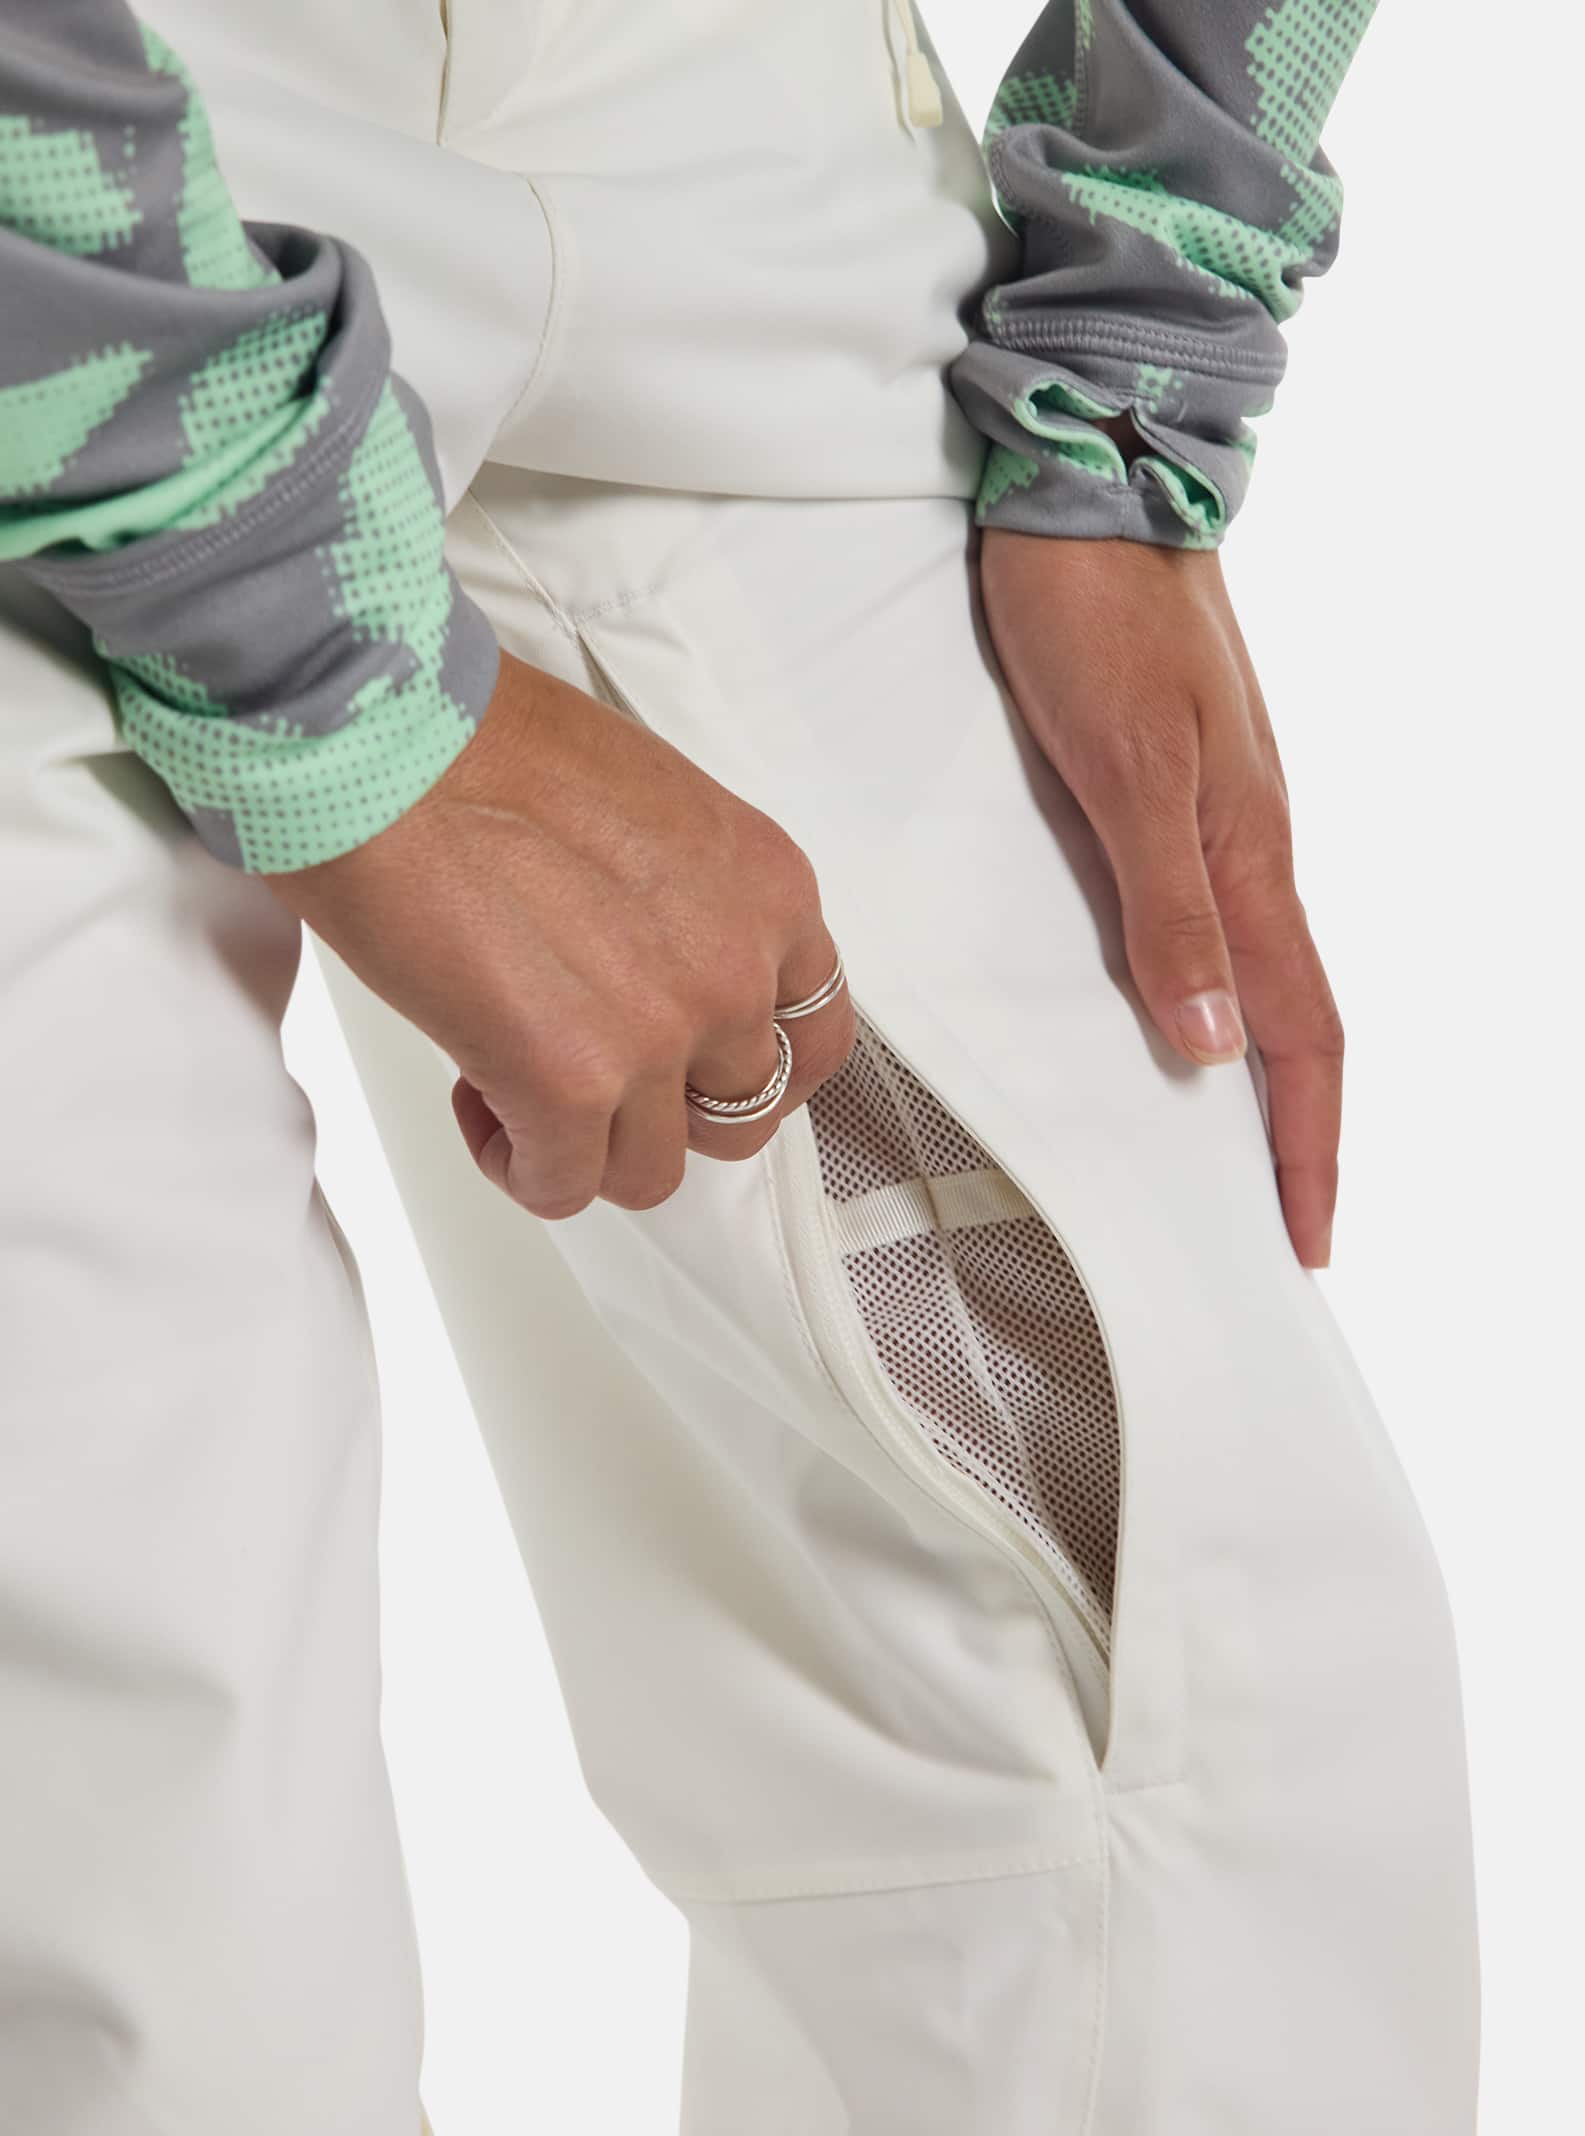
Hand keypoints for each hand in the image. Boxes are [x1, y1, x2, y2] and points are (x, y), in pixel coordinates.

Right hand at [265, 653, 854, 1216]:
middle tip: (600, 1077)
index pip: (813, 1029)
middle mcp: (733, 970)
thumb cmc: (478, 744)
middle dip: (665, 1110)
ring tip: (519, 1083)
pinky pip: (564, 1186)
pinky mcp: (570, 1086)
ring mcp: (660, 1036)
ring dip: (587, 1144)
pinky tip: (479, 1104)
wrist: (383, 745)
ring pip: (653, 1168)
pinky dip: (519, 1165)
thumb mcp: (645, 802)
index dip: (748, 1067)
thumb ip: (678, 893)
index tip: (698, 1071)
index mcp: (766, 890)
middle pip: (740, 1113)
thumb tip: (645, 946)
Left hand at [978, 527, 1341, 1268]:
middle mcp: (1247, 847)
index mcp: (1249, 856)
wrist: (1088, 488)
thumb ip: (1168, 908)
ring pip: (1256, 970)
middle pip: (1293, 1017)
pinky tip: (1178, 1013)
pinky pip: (1208, 918)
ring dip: (1258, 1070)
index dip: (1308, 1146)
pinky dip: (1213, 993)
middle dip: (1295, 1131)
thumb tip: (1211, 1047)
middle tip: (1279, 1220)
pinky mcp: (1173, 786)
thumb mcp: (1127, 772)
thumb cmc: (1100, 619)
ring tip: (1232, 1151)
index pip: (1303, 1034)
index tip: (1305, 1240)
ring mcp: (1217, 815)